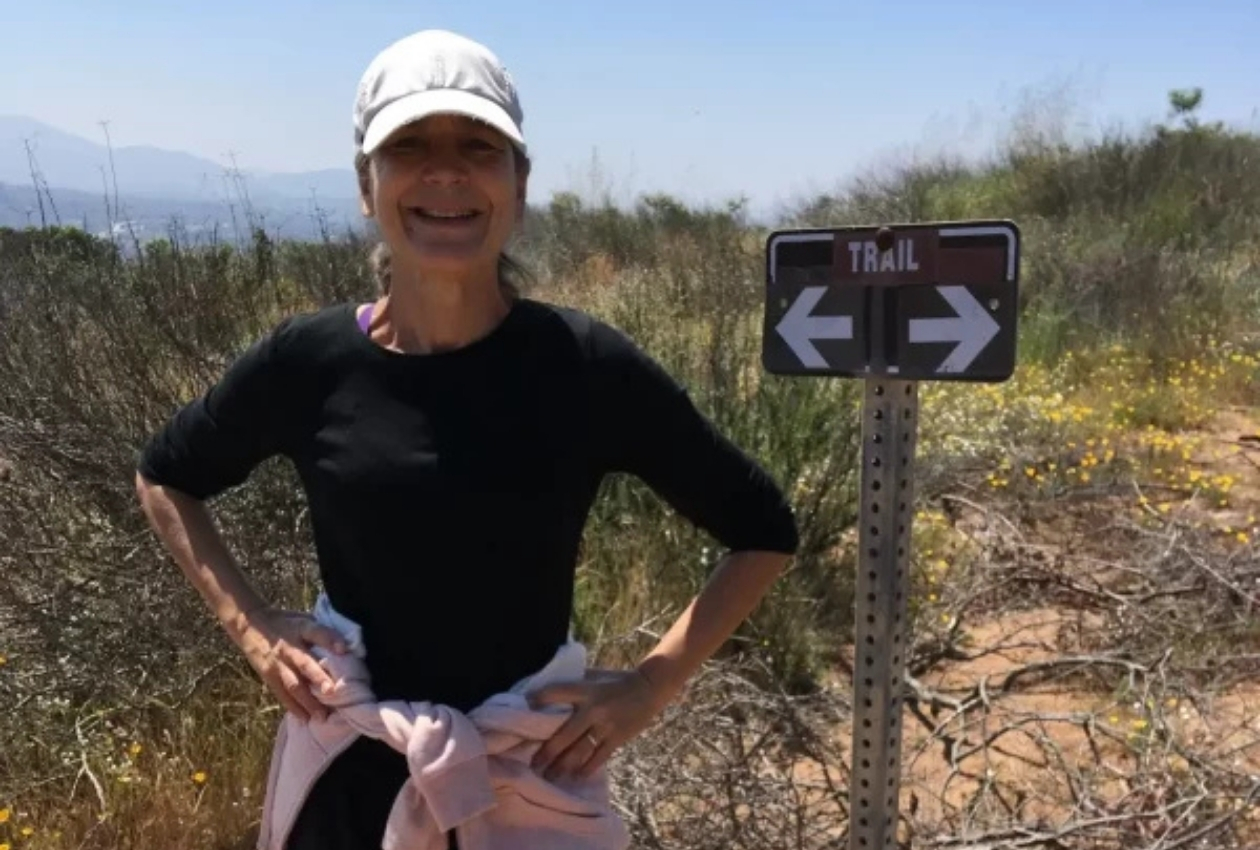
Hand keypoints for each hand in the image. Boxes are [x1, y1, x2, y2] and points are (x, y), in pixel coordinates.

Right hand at [232, 606, 348, 723]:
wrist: (250, 625)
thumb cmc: (286, 621)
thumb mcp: (303, 618)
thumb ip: (321, 630)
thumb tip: (349, 644)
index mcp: (301, 628)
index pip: (317, 632)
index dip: (330, 639)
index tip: (344, 650)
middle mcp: (289, 647)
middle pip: (304, 663)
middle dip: (318, 678)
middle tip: (332, 691)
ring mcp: (278, 663)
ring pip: (293, 684)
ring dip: (308, 701)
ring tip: (322, 715)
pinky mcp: (268, 676)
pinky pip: (282, 694)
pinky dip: (293, 707)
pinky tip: (305, 718)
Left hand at [527, 668, 665, 781]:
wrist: (649, 688)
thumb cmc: (618, 679)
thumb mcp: (595, 675)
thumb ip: (575, 682)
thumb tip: (547, 688)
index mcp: (586, 690)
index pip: (556, 694)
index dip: (538, 700)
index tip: (523, 710)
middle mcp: (593, 709)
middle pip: (565, 735)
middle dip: (547, 752)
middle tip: (533, 764)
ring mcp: (606, 726)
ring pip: (580, 751)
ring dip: (563, 765)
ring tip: (549, 776)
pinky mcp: (617, 738)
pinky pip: (599, 758)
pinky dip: (586, 768)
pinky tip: (575, 776)